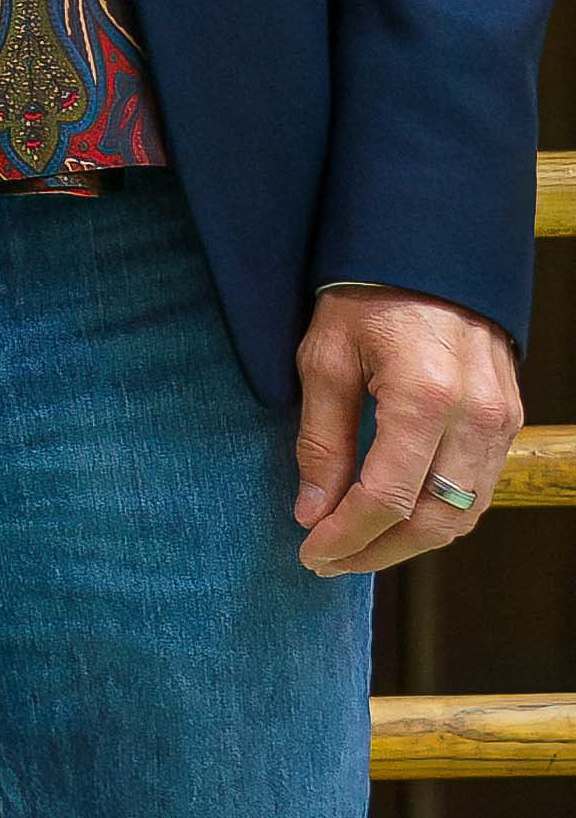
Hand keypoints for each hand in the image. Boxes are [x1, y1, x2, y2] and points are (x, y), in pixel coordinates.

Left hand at [294, 284, 525, 575]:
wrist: (429, 255)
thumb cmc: (366, 299)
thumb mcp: (323, 359)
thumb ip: (320, 441)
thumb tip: (312, 512)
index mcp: (424, 397)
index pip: (386, 497)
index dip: (346, 536)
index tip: (310, 554)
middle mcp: (475, 416)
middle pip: (434, 520)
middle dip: (377, 552)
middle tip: (327, 562)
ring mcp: (501, 420)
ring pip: (464, 514)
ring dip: (409, 542)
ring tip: (356, 548)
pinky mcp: (508, 420)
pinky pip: (479, 489)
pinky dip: (438, 515)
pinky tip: (395, 518)